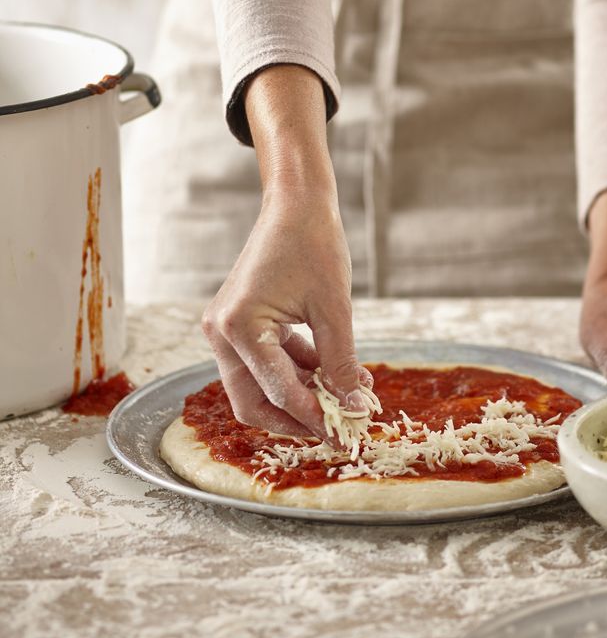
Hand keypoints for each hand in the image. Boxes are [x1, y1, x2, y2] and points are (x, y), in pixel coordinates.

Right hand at [202, 63, 367, 438]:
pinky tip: (335, 372)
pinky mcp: (238, 325)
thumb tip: (354, 407)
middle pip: (254, 402)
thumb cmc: (314, 245)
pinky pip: (264, 364)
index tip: (348, 433)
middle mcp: (221, 332)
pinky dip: (297, 372)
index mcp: (238, 326)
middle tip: (339, 429)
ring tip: (349, 394)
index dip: (316, 417)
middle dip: (298, 418)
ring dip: (302, 395)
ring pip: (259, 387)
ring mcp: (225, 330)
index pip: (279, 391)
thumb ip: (342, 363)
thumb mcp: (334, 308)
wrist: (296, 204)